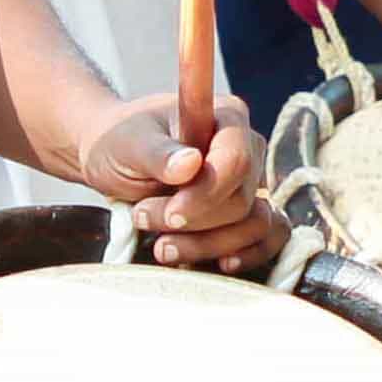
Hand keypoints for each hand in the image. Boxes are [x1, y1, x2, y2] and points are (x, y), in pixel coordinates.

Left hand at [83, 100, 281, 273]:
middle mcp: (248, 148)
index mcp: (227, 117)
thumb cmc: (119, 142)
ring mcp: (252, 183)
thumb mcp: (127, 143)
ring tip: (163, 247)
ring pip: (255, 224)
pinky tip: (219, 264)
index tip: (170, 215)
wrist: (112, 160)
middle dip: (194, 222)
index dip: (207, 195)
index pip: (236, 160)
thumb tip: (190, 163)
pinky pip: (269, 238)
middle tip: (145, 219)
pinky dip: (248, 254)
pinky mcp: (248, 213)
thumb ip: (158, 153)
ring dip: (210, 245)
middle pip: (242, 200)